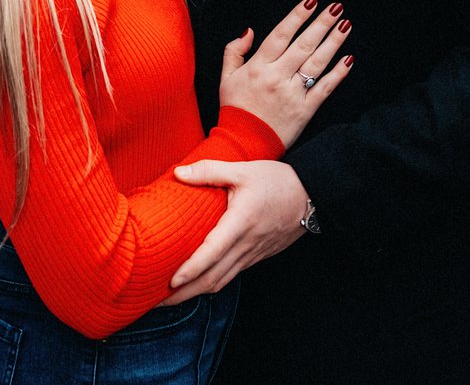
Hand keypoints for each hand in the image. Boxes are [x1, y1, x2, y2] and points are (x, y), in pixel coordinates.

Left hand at [161, 160, 308, 301]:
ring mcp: (253, 254)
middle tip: (157, 301)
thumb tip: (178, 173)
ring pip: (222, 281)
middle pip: (213, 278)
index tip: (171, 281)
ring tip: (171, 298)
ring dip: (196, 292)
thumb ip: (209, 171)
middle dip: (184, 293)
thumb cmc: (277, 180)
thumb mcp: (242, 169)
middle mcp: (246, 245)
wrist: (312, 195)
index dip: (191, 269)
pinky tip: (197, 283)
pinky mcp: (257, 256)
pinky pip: (231, 275)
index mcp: (240, 223)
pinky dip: (211, 283)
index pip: (212, 252)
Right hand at [216, 0, 353, 145]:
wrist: (243, 143)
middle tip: (336, 7)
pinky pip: (324, 88)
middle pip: (303, 45)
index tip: (311, 1)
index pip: (281, 35)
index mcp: (258, 67)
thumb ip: (234, 51)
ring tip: (345, 25)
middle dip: (321, 24)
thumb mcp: (226, 77)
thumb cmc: (235, 108)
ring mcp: (293, 94)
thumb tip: (249, 31)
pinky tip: (348, 59)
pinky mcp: (305, 110)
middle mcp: (277, 77)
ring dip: (333, 42)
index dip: (297, 16)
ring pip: (316, 63)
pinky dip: (337, 74)